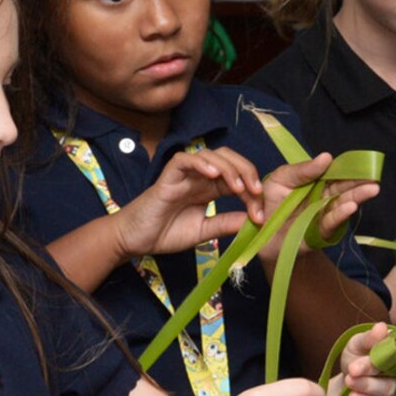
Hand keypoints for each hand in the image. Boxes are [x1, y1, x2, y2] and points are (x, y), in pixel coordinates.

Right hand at [114, 146, 262, 259]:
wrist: (135, 240)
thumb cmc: (165, 233)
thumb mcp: (204, 231)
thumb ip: (225, 224)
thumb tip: (254, 221)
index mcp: (210, 189)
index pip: (238, 179)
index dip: (253, 192)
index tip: (261, 214)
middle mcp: (199, 177)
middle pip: (229, 159)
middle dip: (248, 172)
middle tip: (257, 193)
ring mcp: (184, 175)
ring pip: (211, 155)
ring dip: (230, 168)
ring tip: (239, 188)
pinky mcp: (167, 176)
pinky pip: (184, 159)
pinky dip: (201, 163)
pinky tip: (214, 175)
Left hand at [255, 154, 381, 262]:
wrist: (258, 234)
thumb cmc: (268, 203)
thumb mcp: (281, 179)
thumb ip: (302, 169)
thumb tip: (326, 157)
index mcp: (315, 181)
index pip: (335, 172)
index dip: (348, 167)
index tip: (362, 162)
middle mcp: (323, 196)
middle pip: (344, 187)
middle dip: (360, 181)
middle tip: (375, 175)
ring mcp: (324, 214)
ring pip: (343, 202)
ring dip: (358, 196)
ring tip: (372, 188)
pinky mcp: (320, 231)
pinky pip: (332, 221)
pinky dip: (341, 214)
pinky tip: (351, 205)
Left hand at [334, 322, 395, 395]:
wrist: (344, 386)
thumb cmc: (355, 361)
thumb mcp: (356, 345)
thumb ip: (368, 338)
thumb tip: (381, 327)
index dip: (386, 351)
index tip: (370, 352)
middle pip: (393, 370)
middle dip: (371, 369)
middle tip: (353, 369)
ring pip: (387, 388)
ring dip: (367, 385)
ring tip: (349, 382)